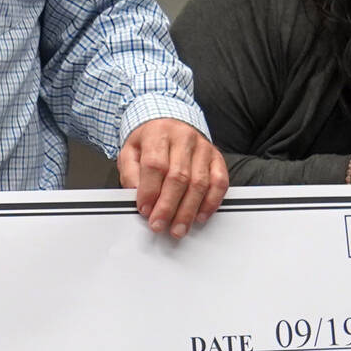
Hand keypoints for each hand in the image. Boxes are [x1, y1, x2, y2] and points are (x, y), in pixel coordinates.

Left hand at [116, 118, 228, 237]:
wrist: (169, 123)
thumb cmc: (149, 141)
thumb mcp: (130, 151)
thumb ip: (130, 173)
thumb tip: (136, 196)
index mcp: (159, 133)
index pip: (155, 165)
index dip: (150, 191)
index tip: (144, 210)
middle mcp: (184, 138)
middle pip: (178, 177)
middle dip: (168, 206)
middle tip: (159, 225)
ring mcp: (203, 148)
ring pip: (199, 183)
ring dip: (188, 210)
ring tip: (178, 228)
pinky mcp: (216, 158)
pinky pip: (219, 182)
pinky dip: (211, 202)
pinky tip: (200, 215)